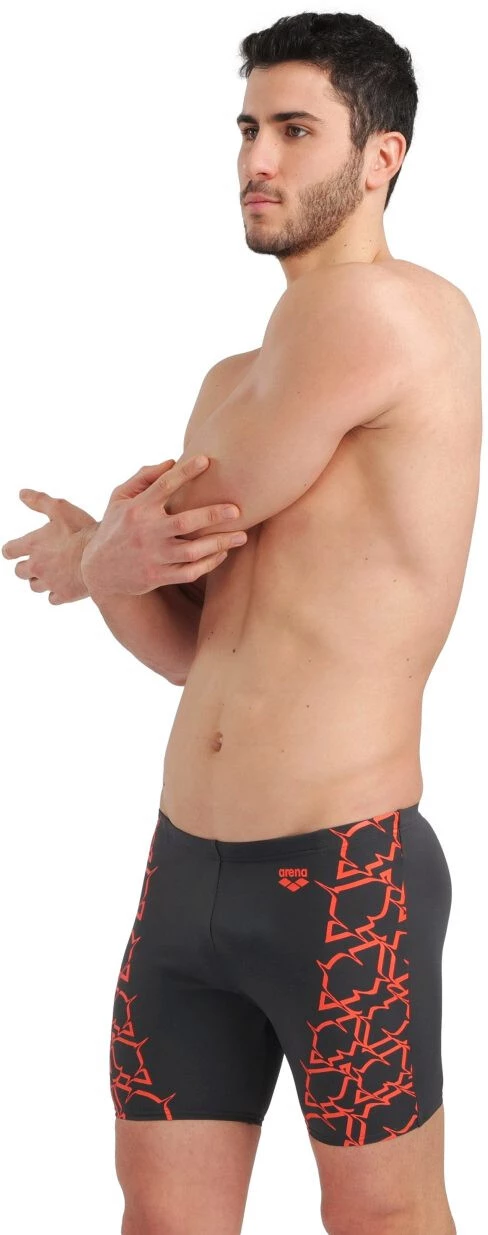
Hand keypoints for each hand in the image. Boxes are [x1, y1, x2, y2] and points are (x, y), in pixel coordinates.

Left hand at [2, 490, 98, 604]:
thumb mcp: (60, 509)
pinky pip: (52, 598)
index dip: (10, 550)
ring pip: (34, 587)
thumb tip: (22, 494)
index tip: (13, 551)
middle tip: (37, 562)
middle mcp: (36, 566)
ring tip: (51, 573)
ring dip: (39, 580)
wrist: (101, 557)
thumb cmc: (81, 531)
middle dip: (25, 567)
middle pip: (20, 572)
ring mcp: (49, 582)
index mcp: (33, 545)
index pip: (9, 551)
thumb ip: (39, 501)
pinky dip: (55, 593)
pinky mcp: (63, 595)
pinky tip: (63, 585)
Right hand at [80, 455, 246, 600]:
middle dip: (213, 514)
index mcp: (138, 509)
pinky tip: (222, 553)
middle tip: (237, 510)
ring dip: (219, 543)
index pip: (164, 485)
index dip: (186, 472)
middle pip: (186, 522)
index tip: (207, 460)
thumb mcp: (119, 498)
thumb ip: (143, 477)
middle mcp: (146, 532)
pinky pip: (190, 572)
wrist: (98, 570)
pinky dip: (209, 563)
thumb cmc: (115, 527)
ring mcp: (153, 557)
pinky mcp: (158, 577)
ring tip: (241, 536)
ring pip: (193, 551)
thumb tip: (172, 461)